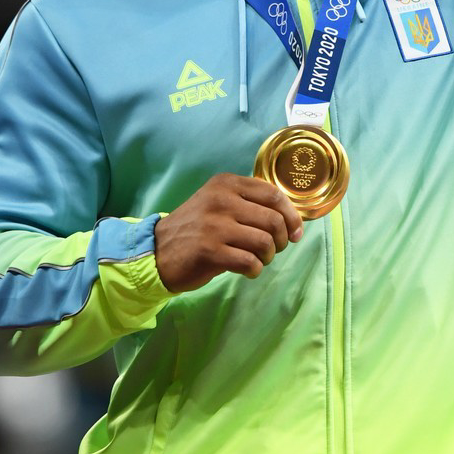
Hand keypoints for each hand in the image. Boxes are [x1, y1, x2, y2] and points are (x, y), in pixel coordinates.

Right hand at [155, 173, 303, 292]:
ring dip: (269, 256)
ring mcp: (214, 225)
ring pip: (265, 242)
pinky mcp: (209, 251)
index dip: (291, 215)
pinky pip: (250, 262)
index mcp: (226, 183)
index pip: (274, 194)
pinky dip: (255, 269)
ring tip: (259, 260)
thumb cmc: (197, 229)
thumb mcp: (219, 203)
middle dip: (282, 240)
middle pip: (273, 220)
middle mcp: (220, 200)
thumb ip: (250, 204)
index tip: (296, 232)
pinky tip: (248, 270)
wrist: (158, 251)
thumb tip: (293, 219)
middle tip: (275, 249)